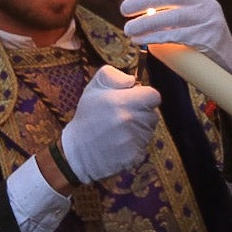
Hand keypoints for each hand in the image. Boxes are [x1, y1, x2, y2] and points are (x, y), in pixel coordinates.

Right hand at [58, 65, 161, 184]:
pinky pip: (144, 146)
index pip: (154, 96)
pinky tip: (120, 144)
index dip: (145, 97)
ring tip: (119, 131)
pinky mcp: (134, 156)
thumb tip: (132, 80)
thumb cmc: (88, 116)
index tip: (134, 100)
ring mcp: (133, 140)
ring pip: (149, 130)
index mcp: (123, 101)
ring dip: (139, 129)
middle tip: (123, 117)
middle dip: (142, 113)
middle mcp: (130, 120)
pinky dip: (135, 145)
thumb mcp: (94, 87)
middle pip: (153, 114)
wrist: (77, 150)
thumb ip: (113, 75)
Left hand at [121, 0, 231, 81]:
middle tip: (123, 9)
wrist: (228, 60)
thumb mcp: (196, 8)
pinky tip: (143, 41)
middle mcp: (205, 3)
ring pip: (172, 18)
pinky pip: (178, 36)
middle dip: (144, 1)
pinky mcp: (208, 38)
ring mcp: (208, 20)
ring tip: (128, 30)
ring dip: (146, 23)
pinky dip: (158, 38)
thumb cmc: (204, 32)